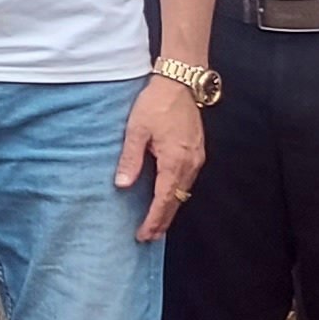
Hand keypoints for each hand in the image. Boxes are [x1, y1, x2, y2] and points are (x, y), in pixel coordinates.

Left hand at [119, 76, 205, 240]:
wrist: (180, 83)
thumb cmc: (156, 103)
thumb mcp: (136, 130)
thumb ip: (130, 159)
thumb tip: (122, 185)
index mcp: (174, 161)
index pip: (164, 200)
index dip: (154, 219)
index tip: (144, 234)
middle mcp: (190, 163)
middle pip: (177, 201)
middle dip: (162, 220)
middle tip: (149, 237)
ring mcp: (196, 158)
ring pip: (184, 192)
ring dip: (170, 209)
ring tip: (156, 224)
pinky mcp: (196, 152)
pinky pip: (187, 181)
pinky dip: (177, 194)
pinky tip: (168, 198)